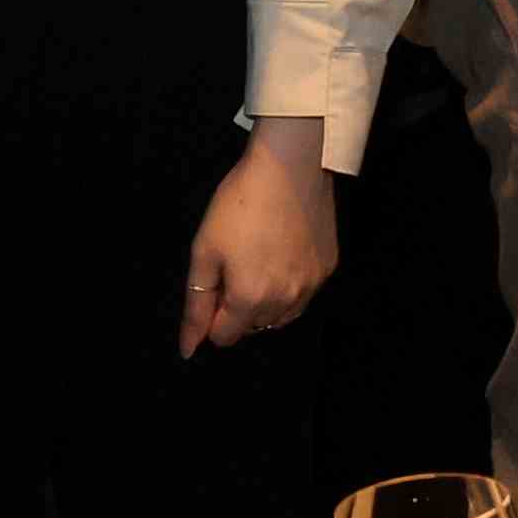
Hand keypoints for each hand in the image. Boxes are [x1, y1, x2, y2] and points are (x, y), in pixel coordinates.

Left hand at [181, 123, 337, 352]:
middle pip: (253, 327)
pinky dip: (289, 287)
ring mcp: (312, 286)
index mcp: (250, 299)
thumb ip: (196, 306)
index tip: (214, 283)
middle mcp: (285, 301)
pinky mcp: (328, 268)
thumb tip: (189, 350)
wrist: (289, 167)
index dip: (211, 315)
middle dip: (238, 308)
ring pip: (281, 316)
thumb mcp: (205, 252)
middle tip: (235, 266)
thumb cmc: (239, 206)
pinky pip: (304, 294)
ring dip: (265, 302)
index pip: (224, 337)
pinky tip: (282, 254)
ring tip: (259, 262)